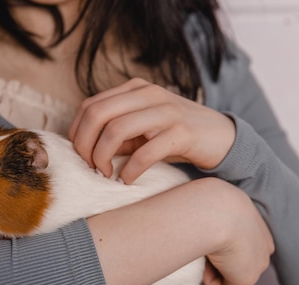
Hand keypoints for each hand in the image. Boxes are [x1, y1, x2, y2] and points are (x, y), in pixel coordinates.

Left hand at [68, 78, 235, 183]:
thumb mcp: (143, 127)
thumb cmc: (175, 135)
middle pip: (97, 115)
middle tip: (90, 167)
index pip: (90, 106)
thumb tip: (84, 149)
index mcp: (134, 89)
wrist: (221, 137)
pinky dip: (130, 170)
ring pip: (116, 130)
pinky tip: (127, 180)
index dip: (77, 133)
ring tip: (106, 174)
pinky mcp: (181, 133)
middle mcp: (148, 94)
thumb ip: (116, 131)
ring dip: (103, 157)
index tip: (81, 156)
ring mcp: (165, 112)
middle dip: (85, 145)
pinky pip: (145, 153)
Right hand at [89, 177, 273, 284]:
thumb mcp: (193, 197)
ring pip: (229, 272)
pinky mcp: (248, 276)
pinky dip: (210, 280)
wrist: (210, 211)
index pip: (239, 234)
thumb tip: (162, 210)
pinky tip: (205, 260)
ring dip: (212, 267)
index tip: (196, 235)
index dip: (217, 239)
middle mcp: (261, 233)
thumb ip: (192, 209)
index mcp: (247, 210)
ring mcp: (258, 256)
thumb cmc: (192, 199)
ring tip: (198, 250)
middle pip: (238, 257)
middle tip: (194, 247)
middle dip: (218, 258)